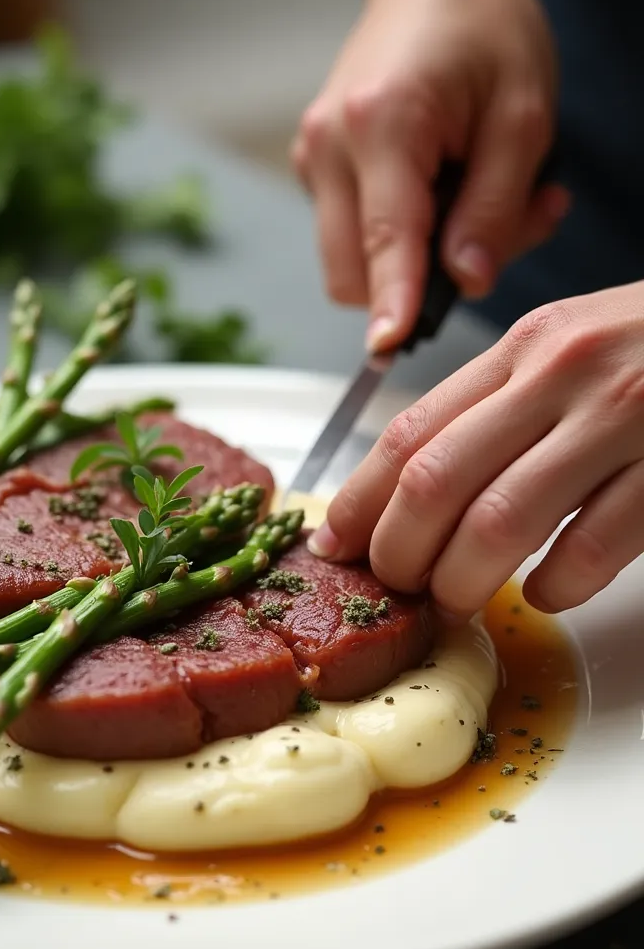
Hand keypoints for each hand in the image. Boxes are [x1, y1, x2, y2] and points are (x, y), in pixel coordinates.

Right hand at [291, 0, 568, 351]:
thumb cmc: (484, 27)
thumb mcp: (523, 117)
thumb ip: (495, 210)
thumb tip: (467, 283)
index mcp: (382, 125)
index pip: (383, 241)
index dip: (391, 304)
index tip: (388, 351)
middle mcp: (330, 145)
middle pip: (353, 273)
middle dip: (418, 286)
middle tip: (496, 239)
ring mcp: (314, 156)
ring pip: (350, 262)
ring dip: (412, 263)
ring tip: (479, 204)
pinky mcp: (317, 165)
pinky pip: (350, 235)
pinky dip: (397, 238)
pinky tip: (444, 191)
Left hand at [309, 284, 643, 616]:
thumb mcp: (568, 348)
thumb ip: (496, 401)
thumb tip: (409, 486)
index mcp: (526, 347)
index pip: (410, 431)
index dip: (358, 500)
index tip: (334, 546)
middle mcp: (563, 375)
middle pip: (436, 482)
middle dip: (399, 554)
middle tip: (397, 589)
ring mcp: (622, 419)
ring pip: (501, 522)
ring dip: (464, 580)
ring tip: (458, 601)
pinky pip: (592, 547)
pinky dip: (556, 587)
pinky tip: (549, 593)